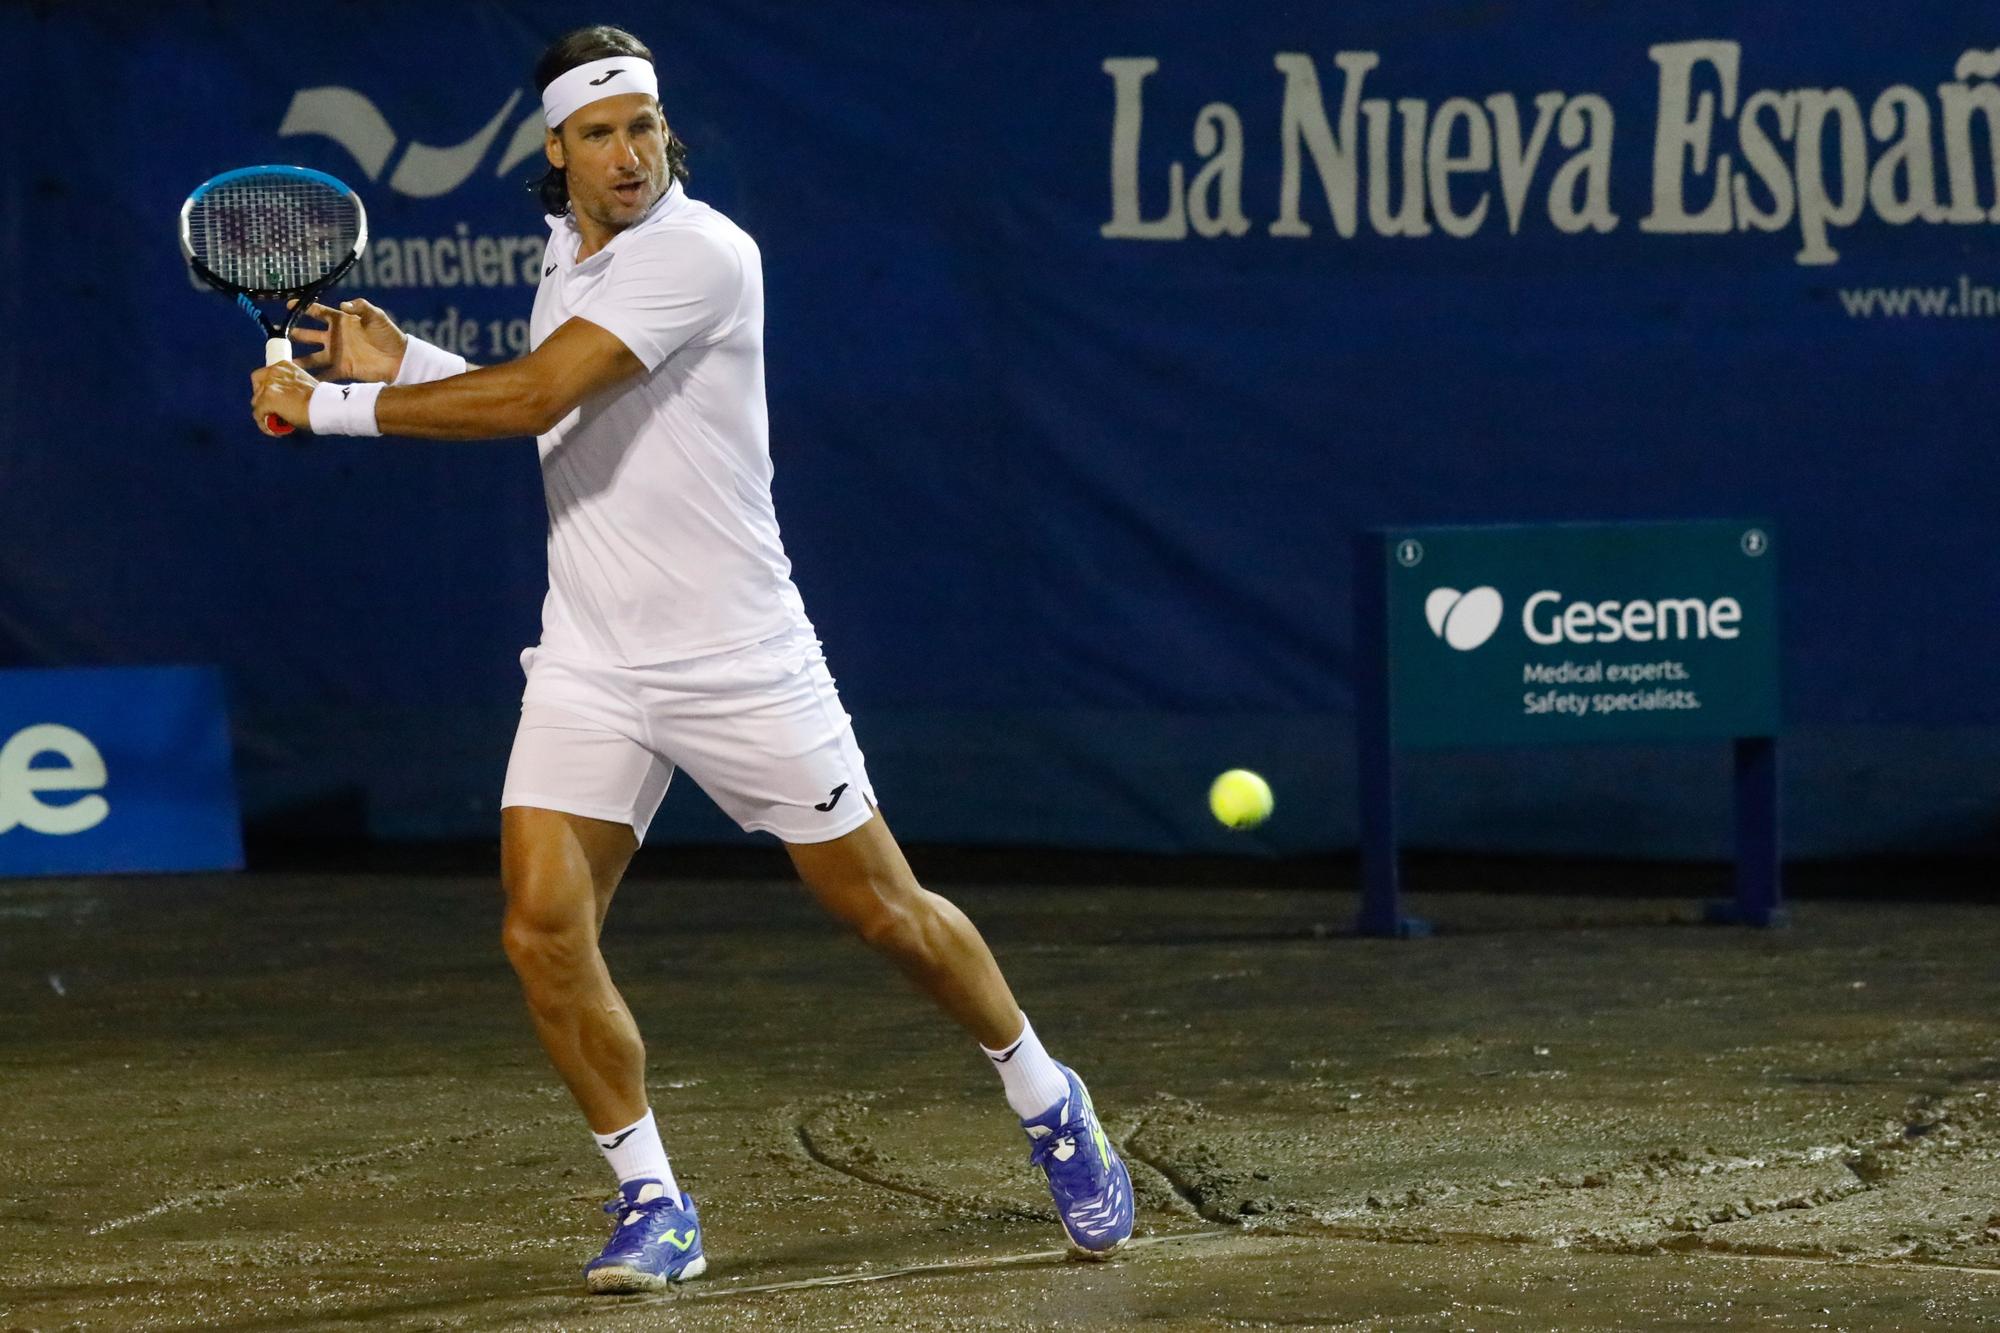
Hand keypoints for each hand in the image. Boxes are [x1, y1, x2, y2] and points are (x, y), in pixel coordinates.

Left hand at [251, 361, 318, 434]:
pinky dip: (264, 425)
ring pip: (256, 404)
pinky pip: (259, 415)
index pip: (262, 376)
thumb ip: (290, 388)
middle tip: (274, 414)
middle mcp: (274, 373)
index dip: (264, 390)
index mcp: (283, 366)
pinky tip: (275, 431)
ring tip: (276, 424)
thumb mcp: (303, 385)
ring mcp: (269, 386)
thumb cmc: (321, 400)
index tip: (271, 401)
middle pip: (257, 390)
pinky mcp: (267, 400)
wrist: (326, 406)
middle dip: (263, 403)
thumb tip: (282, 401)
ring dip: (264, 415)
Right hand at [290, 297, 407, 382]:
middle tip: (279, 335)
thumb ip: (360, 306)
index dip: (304, 308)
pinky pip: (324, 373)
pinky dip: (314, 377)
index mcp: (341, 321)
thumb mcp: (376, 315)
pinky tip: (301, 380)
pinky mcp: (343, 368)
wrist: (399, 359)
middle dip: (295, 334)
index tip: (289, 305)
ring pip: (313, 356)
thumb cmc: (389, 334)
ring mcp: (338, 354)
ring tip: (284, 362)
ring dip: (300, 359)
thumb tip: (342, 304)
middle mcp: (336, 337)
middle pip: (310, 335)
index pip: (319, 312)